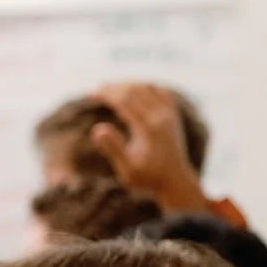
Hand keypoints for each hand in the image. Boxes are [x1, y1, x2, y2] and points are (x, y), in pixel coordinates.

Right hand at [88, 81, 211, 212]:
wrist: (176, 181)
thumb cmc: (147, 177)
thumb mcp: (126, 169)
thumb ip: (112, 148)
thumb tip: (97, 128)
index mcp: (148, 128)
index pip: (125, 100)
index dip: (106, 94)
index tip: (91, 92)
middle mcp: (161, 117)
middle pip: (135, 90)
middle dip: (114, 87)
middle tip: (97, 89)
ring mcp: (170, 114)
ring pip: (148, 87)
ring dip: (128, 84)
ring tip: (111, 88)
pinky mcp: (173, 115)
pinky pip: (159, 91)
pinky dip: (143, 87)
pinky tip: (133, 91)